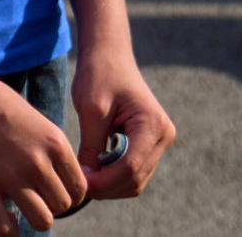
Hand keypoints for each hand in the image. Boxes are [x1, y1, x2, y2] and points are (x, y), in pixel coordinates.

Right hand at [0, 67, 85, 234]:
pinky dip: (9, 230)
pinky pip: (5, 227)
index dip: (69, 192)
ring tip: (23, 205)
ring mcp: (10, 177)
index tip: (54, 189)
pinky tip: (6, 221)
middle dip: (51, 203)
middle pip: (62, 205)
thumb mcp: (34, 118)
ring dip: (35, 216)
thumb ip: (50, 148)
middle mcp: (38, 163)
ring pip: (42, 220)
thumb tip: (58, 176)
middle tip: (36, 194)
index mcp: (55, 143)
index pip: (80, 188)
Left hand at [70, 47, 174, 204]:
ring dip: (111, 184)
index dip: (104, 181)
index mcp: (153, 125)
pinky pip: (135, 169)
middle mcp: (164, 135)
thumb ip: (91, 146)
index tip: (79, 183)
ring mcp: (160, 140)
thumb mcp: (90, 110)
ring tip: (84, 178)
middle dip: (107, 186)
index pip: (130, 167)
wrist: (109, 54)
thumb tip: (86, 181)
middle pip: (136, 177)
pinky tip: (94, 170)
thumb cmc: (99, 75)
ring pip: (137, 178)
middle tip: (78, 185)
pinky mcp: (151, 142)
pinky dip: (115, 175)